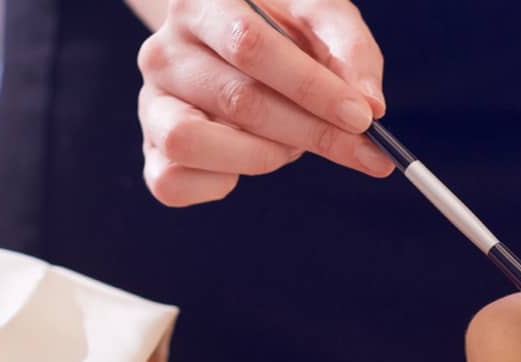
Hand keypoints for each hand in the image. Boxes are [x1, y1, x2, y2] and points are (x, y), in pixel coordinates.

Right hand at [137, 0, 392, 206]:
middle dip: (310, 131)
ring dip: (260, 156)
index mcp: (201, 1)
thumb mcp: (318, 17)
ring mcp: (149, 102)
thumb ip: (350, 50)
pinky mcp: (150, 148)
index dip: (310, 87)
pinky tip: (246, 160)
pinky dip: (220, 183)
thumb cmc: (282, 30)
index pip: (250, 45)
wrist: (228, 45)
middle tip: (360, 149)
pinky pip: (172, 183)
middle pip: (237, 99)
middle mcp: (163, 50)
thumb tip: (371, 107)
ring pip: (191, 142)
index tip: (362, 117)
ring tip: (289, 144)